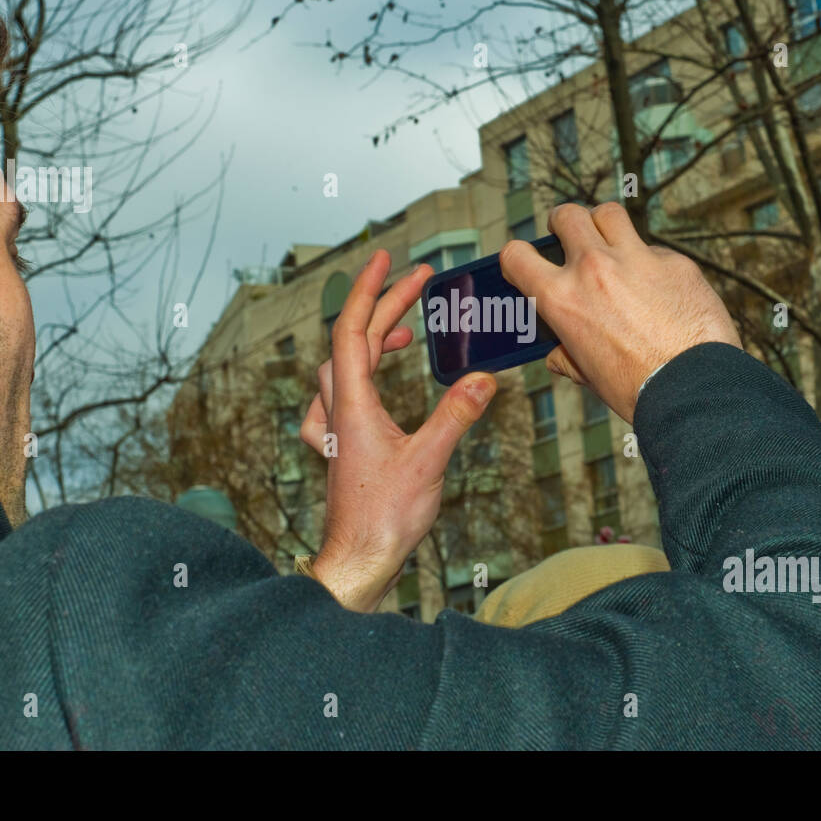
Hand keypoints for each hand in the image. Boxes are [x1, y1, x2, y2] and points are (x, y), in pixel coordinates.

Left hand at [299, 249, 496, 611]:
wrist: (358, 561)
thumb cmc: (384, 519)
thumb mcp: (430, 461)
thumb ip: (456, 415)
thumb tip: (484, 378)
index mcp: (353, 404)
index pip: (354, 329)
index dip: (372, 290)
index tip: (388, 260)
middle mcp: (338, 411)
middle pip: (354, 342)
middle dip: (385, 308)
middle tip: (416, 283)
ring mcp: (336, 430)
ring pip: (342, 368)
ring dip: (371, 341)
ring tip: (403, 334)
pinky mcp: (341, 450)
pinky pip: (338, 399)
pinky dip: (356, 379)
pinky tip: (367, 389)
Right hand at [500, 202, 739, 423]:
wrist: (693, 388)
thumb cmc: (639, 388)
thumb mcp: (588, 374)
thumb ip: (568, 356)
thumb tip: (559, 355)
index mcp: (562, 299)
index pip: (516, 255)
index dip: (516, 258)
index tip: (525, 262)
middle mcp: (593, 268)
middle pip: (567, 216)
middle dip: (562, 222)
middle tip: (569, 234)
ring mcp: (636, 258)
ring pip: (609, 214)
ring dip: (603, 224)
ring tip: (609, 240)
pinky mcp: (674, 261)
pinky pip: (654, 249)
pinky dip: (649, 261)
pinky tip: (658, 286)